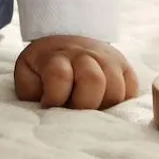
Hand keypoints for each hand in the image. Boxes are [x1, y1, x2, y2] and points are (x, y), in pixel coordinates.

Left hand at [14, 35, 137, 109]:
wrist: (67, 44)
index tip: (48, 106)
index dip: (54, 97)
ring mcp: (109, 60)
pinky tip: (105, 106)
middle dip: (83, 105)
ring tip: (89, 111)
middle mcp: (86, 54)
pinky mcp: (126, 69)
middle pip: (93, 80)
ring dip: (102, 107)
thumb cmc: (44, 69)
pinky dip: (119, 106)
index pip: (60, 75)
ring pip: (115, 90)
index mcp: (57, 55)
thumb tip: (45, 114)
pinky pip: (130, 93)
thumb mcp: (28, 76)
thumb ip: (31, 93)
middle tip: (73, 112)